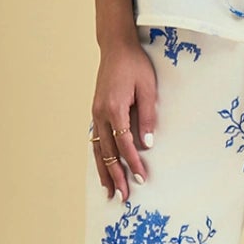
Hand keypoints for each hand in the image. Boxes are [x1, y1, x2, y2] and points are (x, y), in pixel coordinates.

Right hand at [90, 37, 157, 200]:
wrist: (116, 47)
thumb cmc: (134, 65)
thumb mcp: (148, 88)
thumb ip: (147, 116)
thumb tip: (147, 143)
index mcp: (114, 108)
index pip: (125, 144)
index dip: (133, 163)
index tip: (142, 179)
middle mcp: (100, 114)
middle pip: (108, 153)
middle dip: (116, 176)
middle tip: (123, 197)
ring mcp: (95, 113)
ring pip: (98, 150)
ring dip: (104, 172)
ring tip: (110, 192)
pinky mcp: (96, 112)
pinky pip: (95, 140)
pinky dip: (98, 157)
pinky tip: (103, 169)